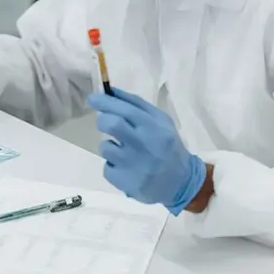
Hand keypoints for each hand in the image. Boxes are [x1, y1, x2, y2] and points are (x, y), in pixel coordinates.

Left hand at [88, 88, 206, 214]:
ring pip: (105, 148)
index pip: (126, 110)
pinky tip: (126, 167)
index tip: (92, 98)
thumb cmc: (167, 145)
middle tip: (104, 122)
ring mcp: (133, 166)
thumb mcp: (160, 121)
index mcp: (154, 128)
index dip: (106, 102)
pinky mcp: (125, 182)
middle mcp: (143, 146)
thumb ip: (136, 104)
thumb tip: (110, 91)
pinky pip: (107, 168)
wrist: (181, 182)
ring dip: (109, 146)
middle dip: (102, 120)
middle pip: (111, 125)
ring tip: (123, 150)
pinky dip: (112, 165)